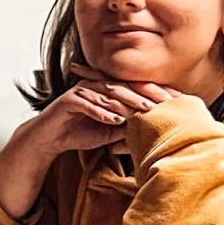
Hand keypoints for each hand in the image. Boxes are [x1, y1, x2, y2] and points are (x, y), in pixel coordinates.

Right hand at [0, 79, 168, 219]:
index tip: (174, 102)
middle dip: (145, 94)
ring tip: (142, 111)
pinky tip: (113, 120)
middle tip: (164, 103)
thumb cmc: (79, 133)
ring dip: (126, 102)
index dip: (154, 93)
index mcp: (108, 89)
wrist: (49, 139)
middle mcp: (96, 85)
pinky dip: (101, 111)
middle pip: (125, 86)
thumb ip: (128, 127)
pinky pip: (87, 103)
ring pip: (108, 92)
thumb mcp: (110, 132)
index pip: (135, 88)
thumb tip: (152, 128)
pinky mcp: (69, 99)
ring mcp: (82, 90)